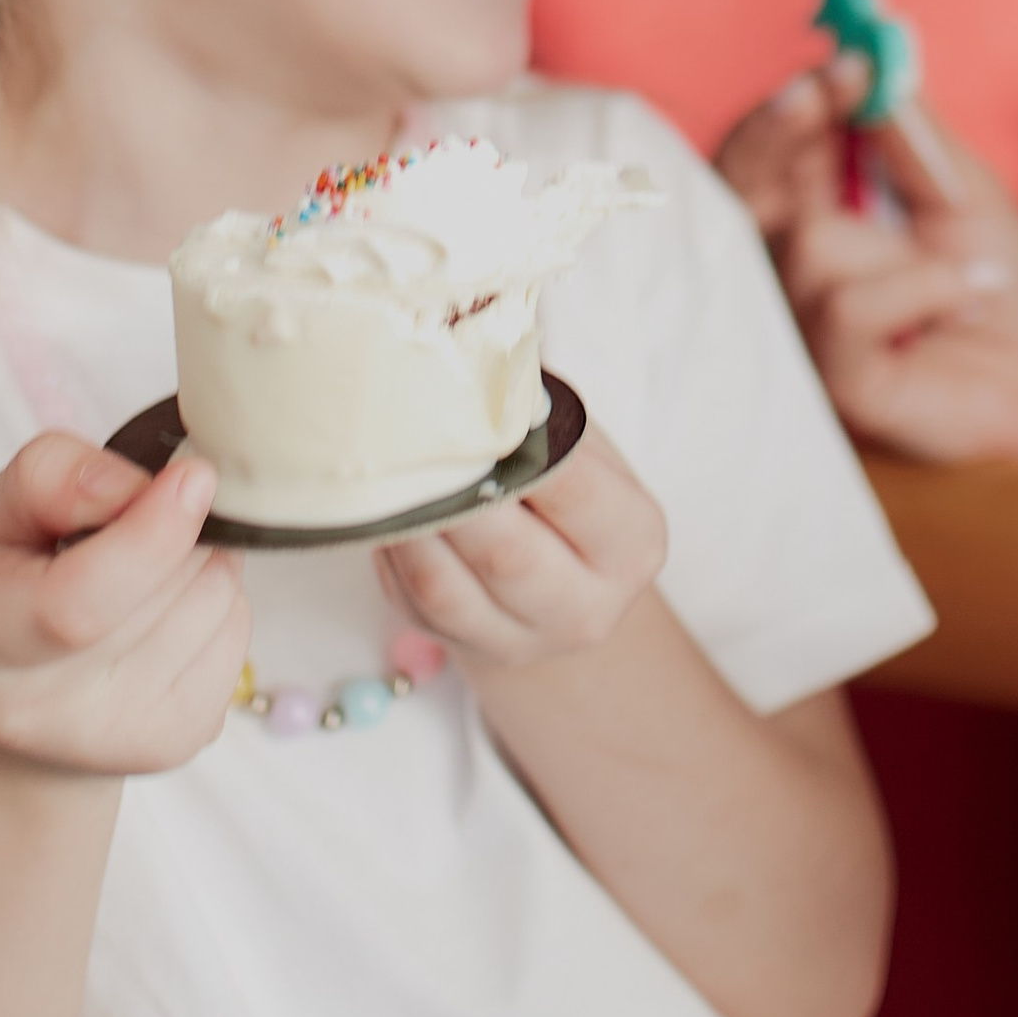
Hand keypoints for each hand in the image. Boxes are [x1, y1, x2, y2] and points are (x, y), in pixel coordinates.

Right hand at [0, 436, 250, 775]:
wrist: (21, 712)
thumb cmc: (7, 590)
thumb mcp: (0, 514)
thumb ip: (51, 477)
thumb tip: (138, 488)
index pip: (75, 605)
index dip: (148, 537)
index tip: (194, 476)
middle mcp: (37, 709)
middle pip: (163, 591)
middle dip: (176, 529)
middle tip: (139, 522)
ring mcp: (115, 737)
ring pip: (214, 602)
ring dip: (198, 563)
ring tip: (144, 575)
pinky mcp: (178, 741)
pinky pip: (236, 631)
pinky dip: (216, 602)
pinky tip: (164, 612)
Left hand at [376, 427, 667, 673]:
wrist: (564, 585)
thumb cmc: (571, 493)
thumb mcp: (584, 449)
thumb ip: (542, 419)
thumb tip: (474, 366)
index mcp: (633, 544)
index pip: (579, 494)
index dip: (526, 454)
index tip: (481, 413)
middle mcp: (587, 607)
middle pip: (509, 558)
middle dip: (457, 498)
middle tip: (416, 444)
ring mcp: (521, 641)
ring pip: (448, 592)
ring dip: (409, 529)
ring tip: (387, 477)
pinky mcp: (464, 650)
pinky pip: (413, 606)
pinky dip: (392, 556)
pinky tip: (384, 514)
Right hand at [715, 59, 1017, 478]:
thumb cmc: (997, 284)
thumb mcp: (963, 190)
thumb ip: (911, 135)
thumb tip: (874, 60)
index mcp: (813, 210)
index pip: (767, 148)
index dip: (795, 101)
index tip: (846, 61)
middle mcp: (790, 265)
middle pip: (737, 189)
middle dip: (777, 132)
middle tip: (825, 87)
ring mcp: (803, 326)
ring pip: (805, 249)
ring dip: (896, 241)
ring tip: (963, 259)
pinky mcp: (833, 382)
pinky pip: (846, 312)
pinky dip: (921, 287)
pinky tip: (972, 293)